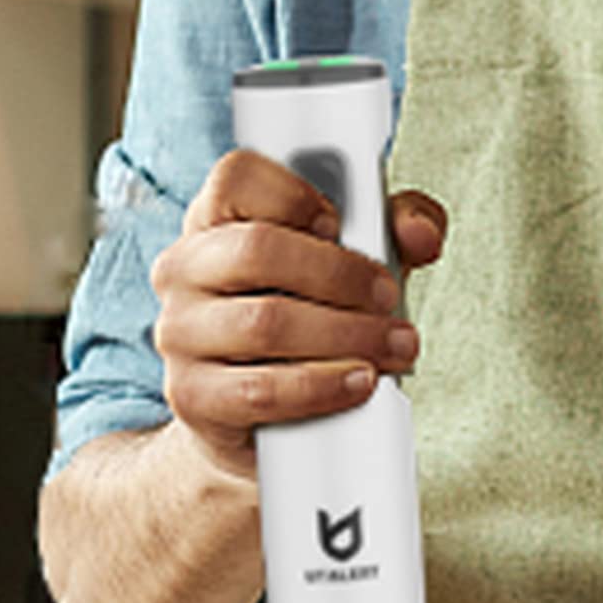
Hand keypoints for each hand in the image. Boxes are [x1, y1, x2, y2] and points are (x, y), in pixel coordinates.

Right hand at [149, 147, 446, 476]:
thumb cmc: (308, 326)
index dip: (295, 196)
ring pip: (265, 324)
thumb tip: (422, 232)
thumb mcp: (349, 270)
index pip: (237, 178)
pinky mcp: (193, 396)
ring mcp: (180, 334)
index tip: (339, 225)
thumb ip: (392, 233)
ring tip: (395, 348)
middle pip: (258, 250)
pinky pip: (262, 389)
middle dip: (340, 276)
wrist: (266, 423)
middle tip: (390, 299)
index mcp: (214, 221)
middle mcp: (185, 269)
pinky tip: (361, 382)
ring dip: (347, 335)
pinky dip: (322, 386)